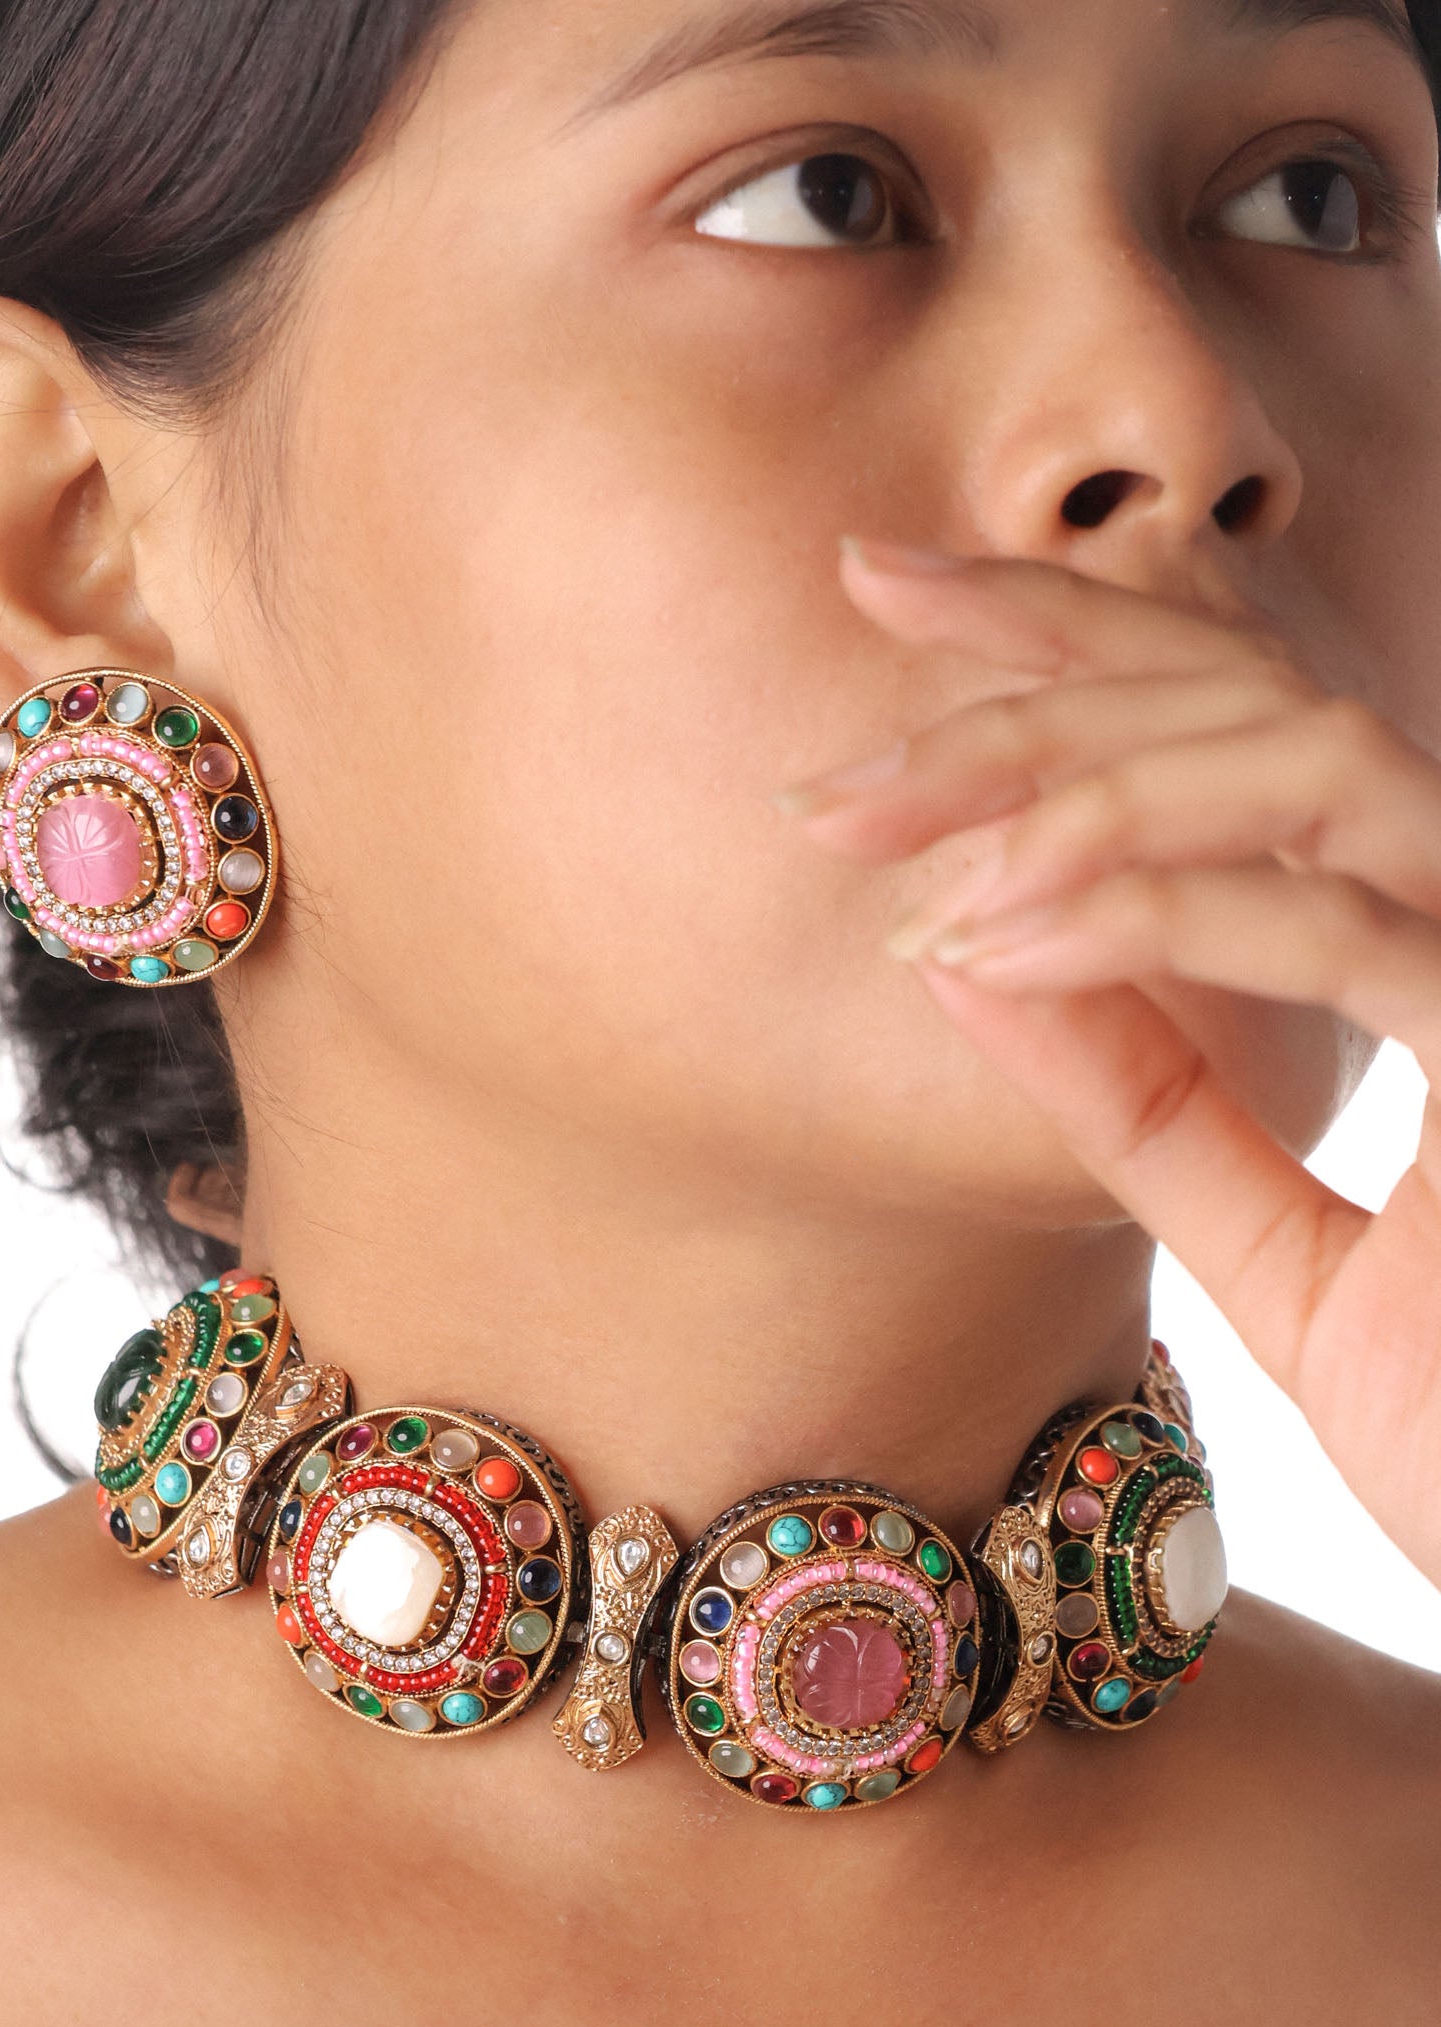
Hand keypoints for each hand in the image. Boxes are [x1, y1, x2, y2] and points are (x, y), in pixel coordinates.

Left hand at [774, 536, 1440, 1589]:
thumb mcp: (1271, 1249)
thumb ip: (1148, 1105)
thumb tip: (964, 956)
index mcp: (1426, 925)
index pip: (1231, 722)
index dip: (1061, 633)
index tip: (882, 592)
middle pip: (1249, 699)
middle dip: (1021, 701)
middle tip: (830, 785)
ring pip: (1299, 761)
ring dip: (1077, 794)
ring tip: (903, 868)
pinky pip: (1344, 921)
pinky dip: (1160, 916)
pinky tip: (999, 943)